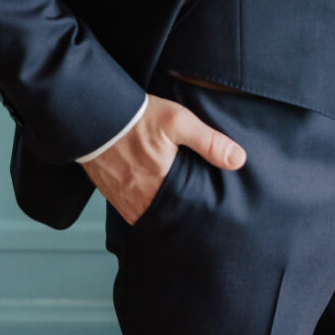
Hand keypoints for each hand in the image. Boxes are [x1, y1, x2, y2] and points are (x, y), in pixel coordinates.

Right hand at [79, 92, 246, 224]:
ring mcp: (126, 202)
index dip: (204, 211)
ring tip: (182, 206)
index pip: (191, 210)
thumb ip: (209, 141)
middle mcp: (143, 199)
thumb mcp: (178, 121)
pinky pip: (135, 213)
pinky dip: (148, 209)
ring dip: (167, 213)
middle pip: (172, 217)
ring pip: (154, 217)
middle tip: (201, 211)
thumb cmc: (137, 117)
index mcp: (163, 184)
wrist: (95, 116)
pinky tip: (158, 199)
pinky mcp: (114, 197)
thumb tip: (238, 160)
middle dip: (186, 214)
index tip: (217, 211)